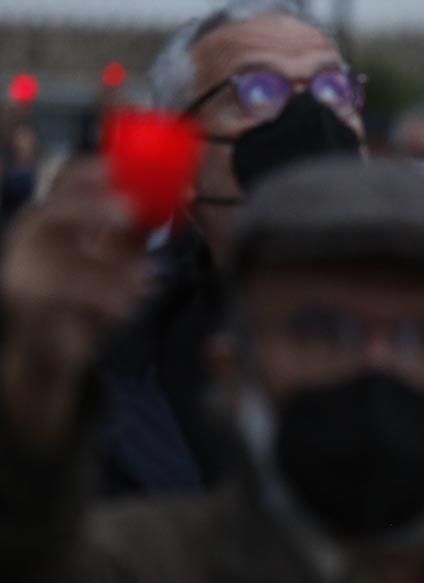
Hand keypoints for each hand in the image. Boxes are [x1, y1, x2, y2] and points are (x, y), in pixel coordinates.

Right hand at [0, 158, 146, 443]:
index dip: (85, 172)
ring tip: (144, 280)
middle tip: (128, 210)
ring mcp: (24, 279)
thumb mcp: (114, 259)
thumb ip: (134, 230)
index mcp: (51, 224)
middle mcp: (29, 246)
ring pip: (59, 264)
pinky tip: (127, 306)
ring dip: (107, 269)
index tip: (116, 167)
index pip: (59, 186)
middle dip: (88, 208)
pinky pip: (64, 305)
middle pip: (47, 214)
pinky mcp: (32, 315)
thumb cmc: (85, 299)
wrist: (53, 353)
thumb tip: (180, 194)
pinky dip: (101, 303)